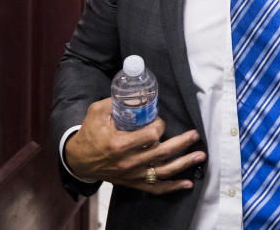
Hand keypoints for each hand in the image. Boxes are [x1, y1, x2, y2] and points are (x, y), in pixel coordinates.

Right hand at [64, 97, 205, 194]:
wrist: (79, 160)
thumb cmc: (89, 134)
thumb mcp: (97, 113)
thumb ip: (114, 102)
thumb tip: (133, 92)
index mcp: (119, 144)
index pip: (149, 136)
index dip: (159, 125)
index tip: (159, 120)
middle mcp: (128, 162)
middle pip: (161, 153)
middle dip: (182, 144)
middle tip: (195, 135)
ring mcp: (132, 175)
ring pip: (163, 171)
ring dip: (184, 163)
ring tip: (200, 156)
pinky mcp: (133, 183)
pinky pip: (156, 188)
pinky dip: (173, 187)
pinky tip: (188, 184)